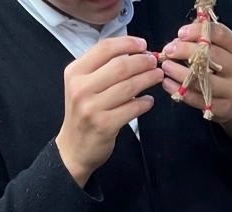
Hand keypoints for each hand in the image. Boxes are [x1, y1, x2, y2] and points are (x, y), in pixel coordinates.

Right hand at [55, 36, 163, 187]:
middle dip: (142, 62)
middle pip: (120, 66)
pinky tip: (149, 101)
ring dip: (147, 79)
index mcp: (75, 72)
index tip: (143, 45)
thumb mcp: (82, 86)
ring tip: (157, 76)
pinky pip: (131, 109)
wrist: (74, 148)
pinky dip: (144, 103)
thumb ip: (100, 69)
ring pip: (128, 87)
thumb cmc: (83, 114)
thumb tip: (132, 53)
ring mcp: (92, 107)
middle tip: (154, 62)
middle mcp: (81, 88)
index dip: (127, 43)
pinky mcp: (105, 125)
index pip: (104, 49)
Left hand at [160, 22, 231, 136]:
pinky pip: (198, 99)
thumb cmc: (219, 70)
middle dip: (186, 51)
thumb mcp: (217, 50)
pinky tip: (167, 83)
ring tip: (165, 67)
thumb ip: (201, 39)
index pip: (220, 34)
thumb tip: (179, 37)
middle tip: (168, 50)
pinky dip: (180, 91)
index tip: (180, 33)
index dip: (198, 31)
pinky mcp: (224, 108)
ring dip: (180, 72)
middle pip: (212, 56)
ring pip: (204, 80)